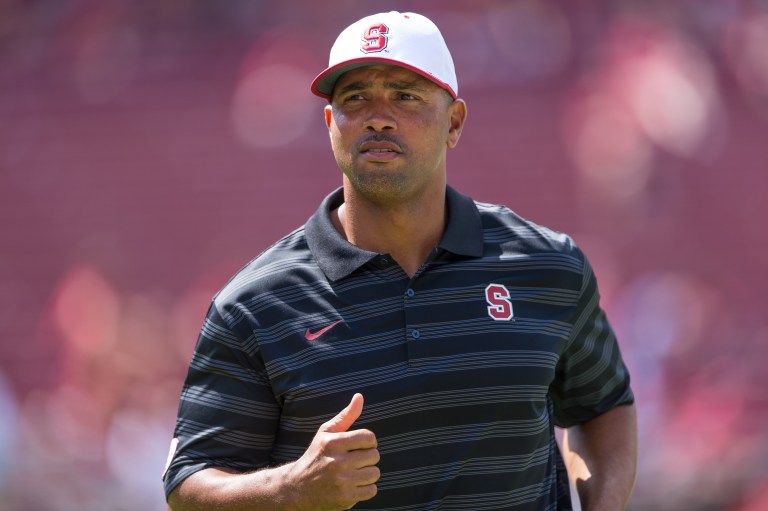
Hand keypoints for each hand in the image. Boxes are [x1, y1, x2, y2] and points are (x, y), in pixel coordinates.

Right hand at [286, 393, 379, 510]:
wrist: (297, 488)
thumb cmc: (316, 456)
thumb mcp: (326, 433)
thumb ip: (346, 415)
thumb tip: (359, 396)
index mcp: (333, 443)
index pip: (369, 437)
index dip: (367, 441)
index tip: (359, 446)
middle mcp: (337, 462)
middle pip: (374, 455)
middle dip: (367, 457)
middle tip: (354, 460)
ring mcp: (341, 482)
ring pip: (375, 473)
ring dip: (368, 473)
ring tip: (354, 473)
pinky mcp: (345, 498)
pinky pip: (372, 490)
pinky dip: (366, 488)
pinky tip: (353, 485)